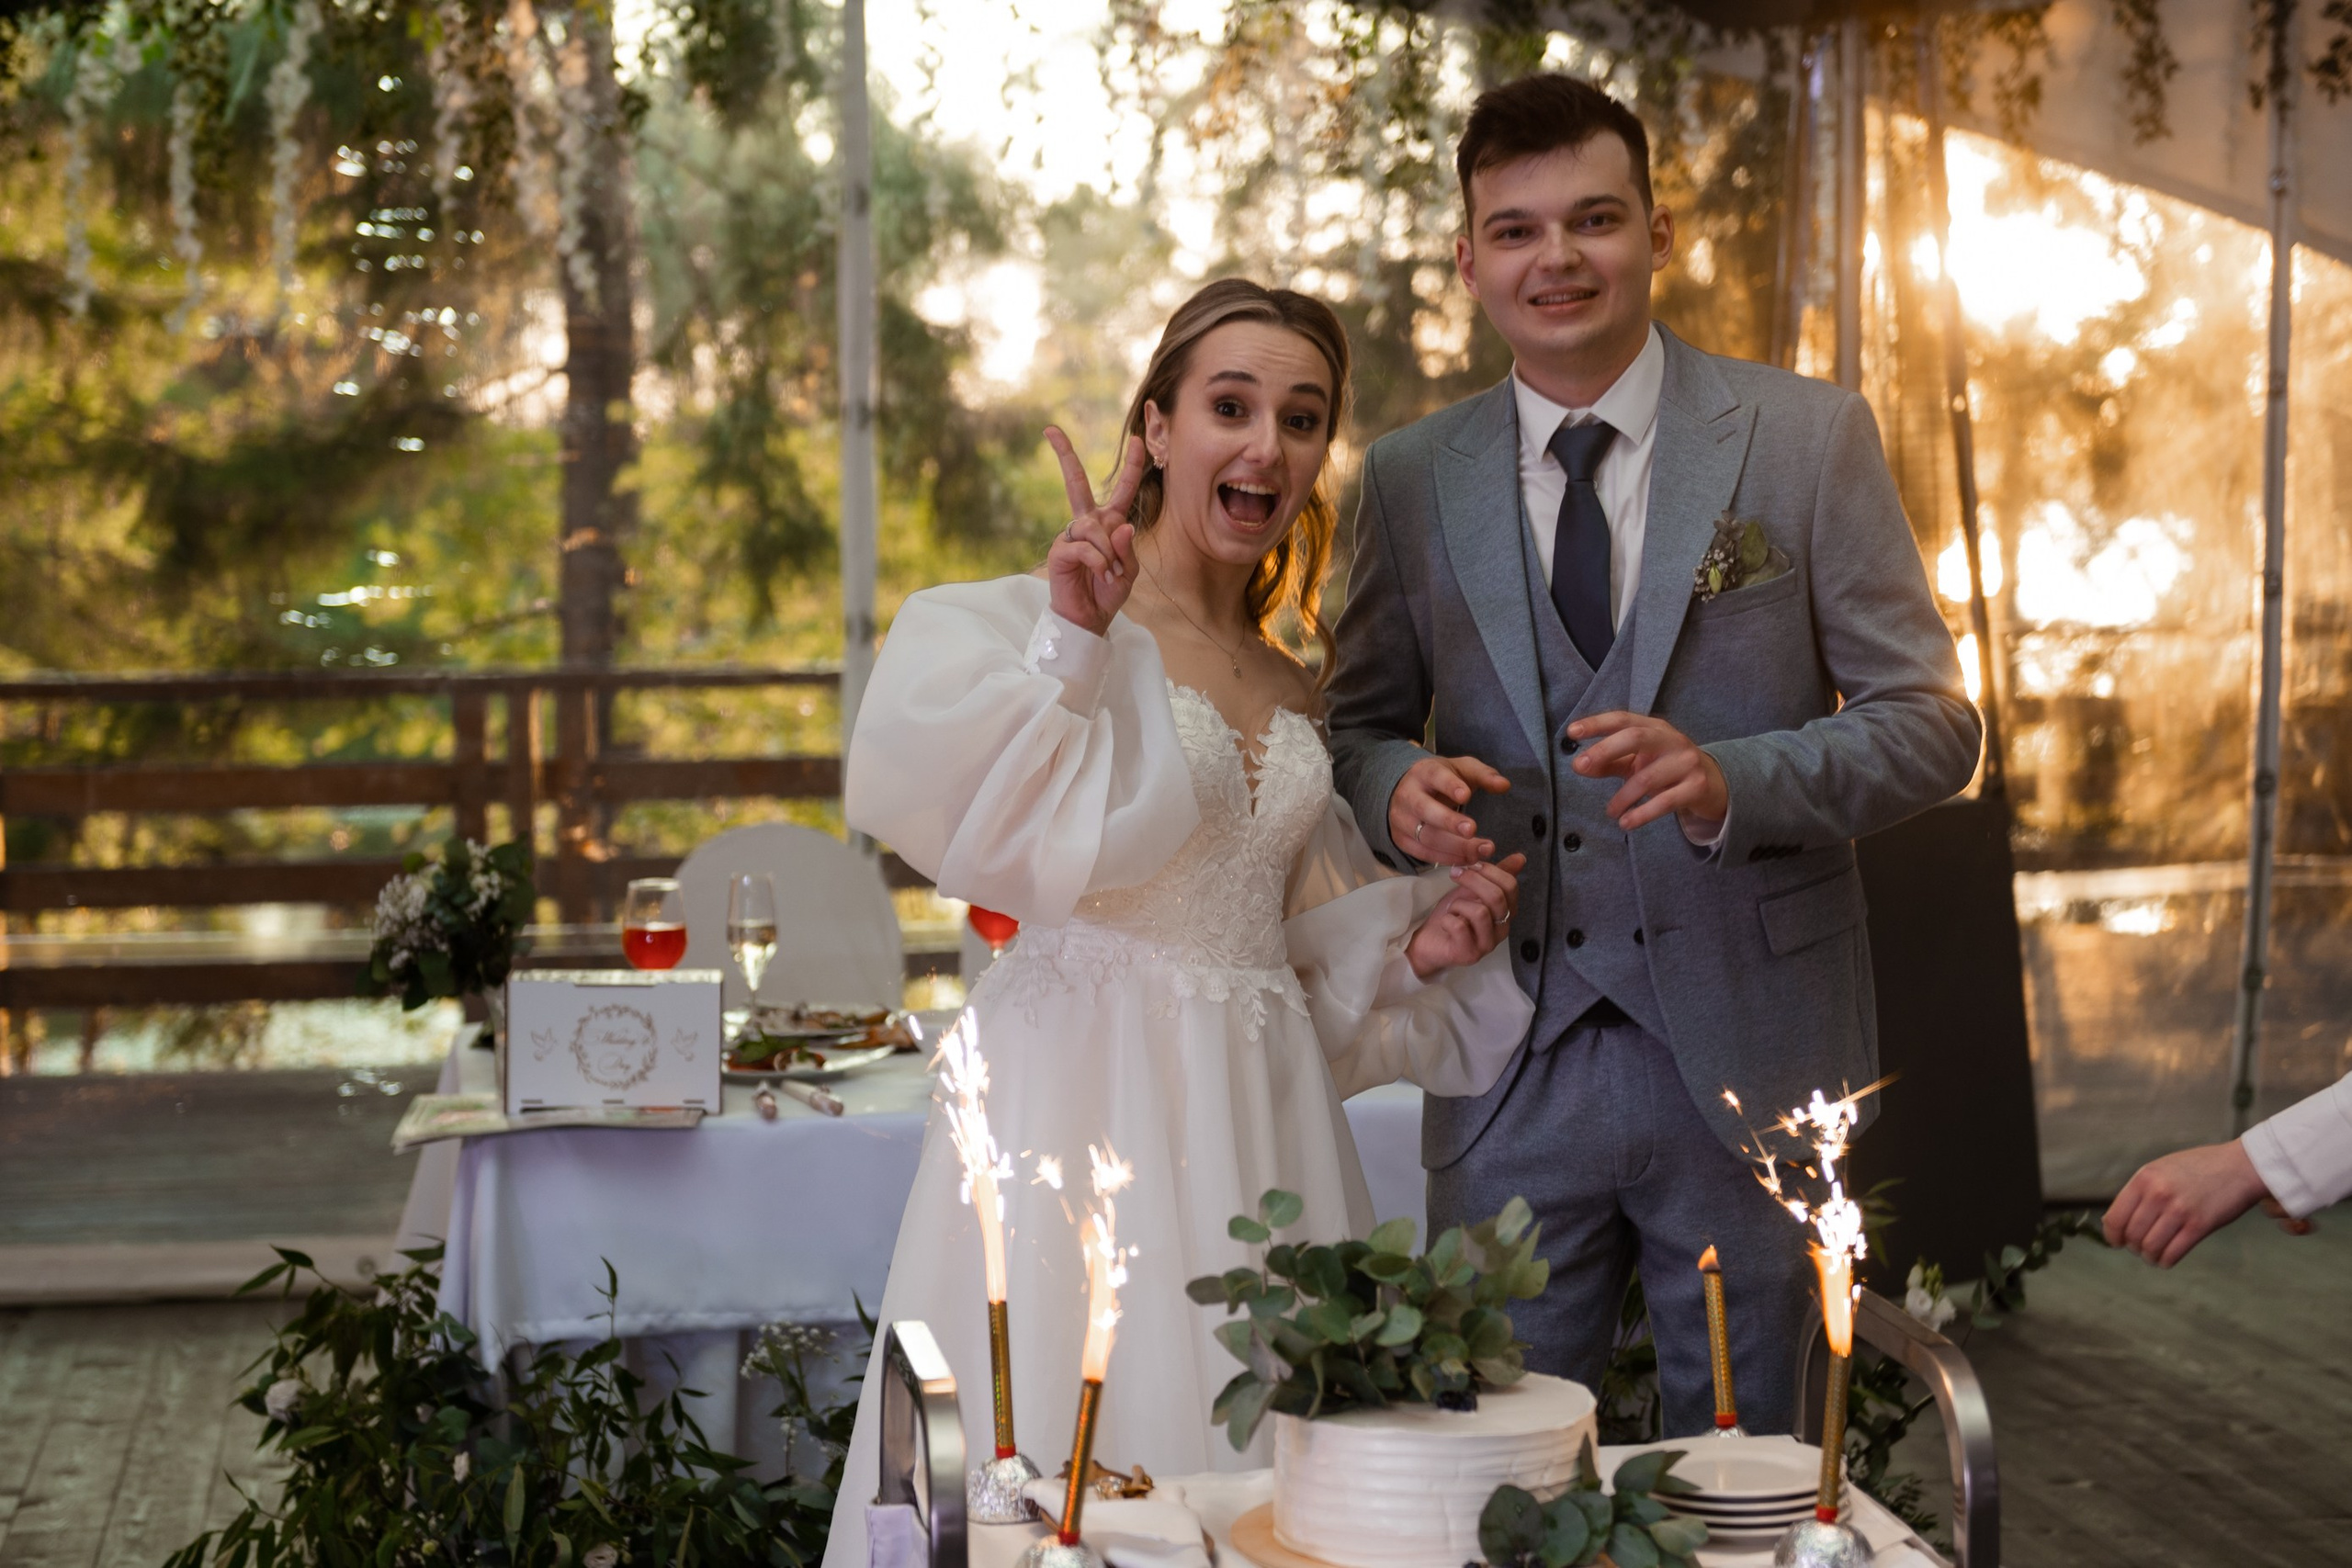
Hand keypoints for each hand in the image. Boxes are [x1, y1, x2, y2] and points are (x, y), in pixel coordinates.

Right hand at [1042, 427, 1143, 636]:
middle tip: (1051, 430)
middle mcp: (1087, 523)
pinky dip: (1098, 563)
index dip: (1131, 465)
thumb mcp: (1129, 570)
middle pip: (1076, 482)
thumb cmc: (1108, 592)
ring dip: (1107, 553)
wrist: (1089, 619)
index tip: (1138, 439)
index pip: (1122, 489)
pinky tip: (1100, 575)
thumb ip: (1127, 548)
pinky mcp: (1060, 551)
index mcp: (1109, 523)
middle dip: (1065, 455)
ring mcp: (1071, 535)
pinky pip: (1085, 548)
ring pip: (1093, 529)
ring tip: (1110, 574)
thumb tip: (1121, 525)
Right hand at [1389, 754, 1510, 864]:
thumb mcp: (1461, 769)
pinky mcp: (1401, 839)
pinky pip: (1423, 853)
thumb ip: (1484, 775)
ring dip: (1454, 847)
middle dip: (1449, 821)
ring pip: (1424, 836)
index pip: (1435, 777)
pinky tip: (1467, 860)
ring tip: (1480, 851)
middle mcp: (1407, 796)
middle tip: (1473, 830)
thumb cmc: (1441, 779)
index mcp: (1424, 772)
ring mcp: (1401, 819)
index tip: (1466, 796)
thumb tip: (1504, 785)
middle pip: (1425, 810)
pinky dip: (1446, 858)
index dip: (1449, 786)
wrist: (1406, 790)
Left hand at [1406, 854, 1526, 979]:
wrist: (1429, 942)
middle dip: (1473, 880)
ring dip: (1459, 904)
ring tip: (1452, 909)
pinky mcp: (1469, 954)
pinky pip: (1460, 927)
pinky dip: (1448, 919)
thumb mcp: (1473, 890)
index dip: (1489, 870)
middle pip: (1497, 897)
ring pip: (1480, 912)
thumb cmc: (1453, 914)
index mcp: (1506, 912)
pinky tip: (1446, 922)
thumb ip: (1495, 875)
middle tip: (1455, 874)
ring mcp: (1487, 944)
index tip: (1469, 864)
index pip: (1510, 886)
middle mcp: (1501, 929)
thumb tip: (1520, 858)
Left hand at [1568, 711, 1728, 832]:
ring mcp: (1687, 762)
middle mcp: (1672, 740)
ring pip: (1647, 777)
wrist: (1714, 784)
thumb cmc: (1667, 769)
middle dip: (1604, 750)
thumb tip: (1578, 766)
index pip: (1623, 719)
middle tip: (1579, 766)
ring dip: (1622, 797)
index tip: (1571, 732)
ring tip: (1610, 811)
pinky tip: (1626, 822)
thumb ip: (1608, 762)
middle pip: (1635, 737)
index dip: (1597, 724)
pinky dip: (1641, 814)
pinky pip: (1665, 802)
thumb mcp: (1638, 762)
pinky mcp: (1696, 787)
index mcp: (1655, 728)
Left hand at [2102, 1140, 2311, 1267]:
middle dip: (2133, 1247)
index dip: (2112, 1236)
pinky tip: (2166, 1259)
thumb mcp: (2162, 1169)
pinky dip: (2165, 1261)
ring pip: (2150, 1247)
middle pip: (2132, 1235)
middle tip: (2140, 1249)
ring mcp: (2179, 1210)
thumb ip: (2140, 1191)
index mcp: (2144, 1178)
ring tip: (2153, 1255)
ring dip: (2149, 1257)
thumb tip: (2113, 1222)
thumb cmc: (2199, 1168)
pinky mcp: (2200, 1225)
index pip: (2115, 1218)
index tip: (2117, 1242)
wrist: (2239, 1166)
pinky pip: (2172, 1253)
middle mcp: (2158, 1194)